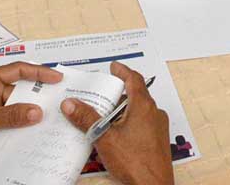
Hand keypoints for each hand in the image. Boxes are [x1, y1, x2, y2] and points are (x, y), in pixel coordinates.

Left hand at [0, 62, 62, 168]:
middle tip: (55, 100)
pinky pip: (9, 116)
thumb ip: (11, 115)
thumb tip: (36, 112)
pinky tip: (28, 128)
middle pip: (18, 88)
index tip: (55, 77)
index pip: (17, 70)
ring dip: (27, 111)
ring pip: (15, 104)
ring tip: (45, 118)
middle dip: (35, 94)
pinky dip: (19, 121)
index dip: (38, 72)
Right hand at [62, 62, 172, 184]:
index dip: (123, 71)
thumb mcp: (105, 138)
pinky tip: (116, 134)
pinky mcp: (157, 140)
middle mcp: (154, 113)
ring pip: (139, 111)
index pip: (134, 79)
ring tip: (104, 115)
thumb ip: (87, 119)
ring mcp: (158, 127)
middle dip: (119, 93)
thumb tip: (71, 104)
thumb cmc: (135, 162)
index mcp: (144, 106)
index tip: (114, 67)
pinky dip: (129, 122)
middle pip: (136, 95)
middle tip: (102, 93)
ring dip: (123, 110)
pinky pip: (143, 123)